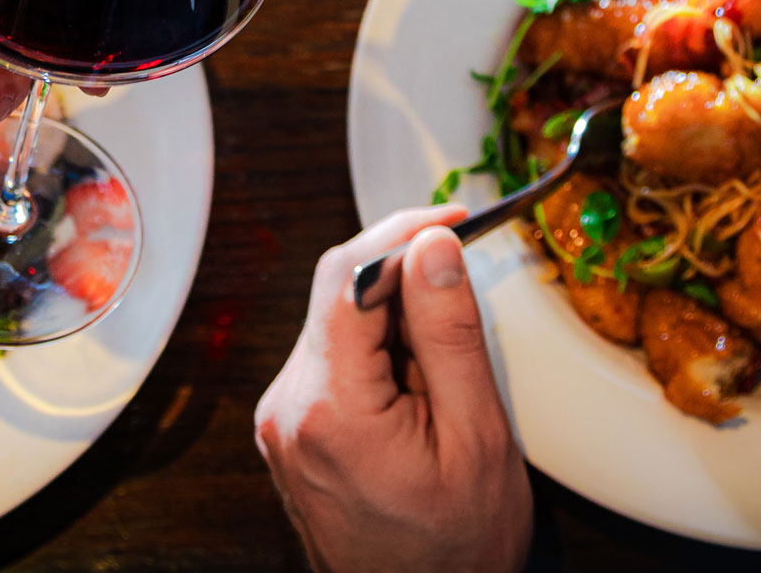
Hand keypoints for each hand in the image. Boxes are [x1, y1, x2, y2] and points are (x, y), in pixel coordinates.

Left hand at [255, 207, 531, 572]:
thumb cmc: (456, 549)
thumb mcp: (477, 438)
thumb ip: (449, 335)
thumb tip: (433, 245)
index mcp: (329, 410)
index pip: (349, 279)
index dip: (401, 233)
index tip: (453, 220)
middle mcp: (287, 405)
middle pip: (337, 290)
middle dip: (401, 271)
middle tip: (459, 280)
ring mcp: (282, 415)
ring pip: (334, 315)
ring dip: (391, 310)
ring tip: (441, 362)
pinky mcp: (291, 421)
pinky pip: (331, 350)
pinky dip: (375, 342)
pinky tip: (413, 378)